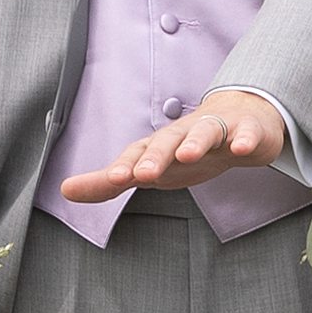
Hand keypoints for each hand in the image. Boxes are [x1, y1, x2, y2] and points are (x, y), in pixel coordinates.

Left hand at [60, 86, 289, 202]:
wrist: (240, 122)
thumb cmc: (186, 150)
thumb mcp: (148, 168)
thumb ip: (108, 182)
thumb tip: (64, 190)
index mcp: (159, 144)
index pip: (138, 153)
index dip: (125, 165)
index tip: (114, 178)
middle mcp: (184, 132)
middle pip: (167, 140)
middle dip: (156, 156)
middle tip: (144, 175)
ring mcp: (217, 128)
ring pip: (205, 131)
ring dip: (196, 142)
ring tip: (189, 155)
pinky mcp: (247, 130)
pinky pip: (246, 133)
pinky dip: (244, 139)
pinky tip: (241, 149)